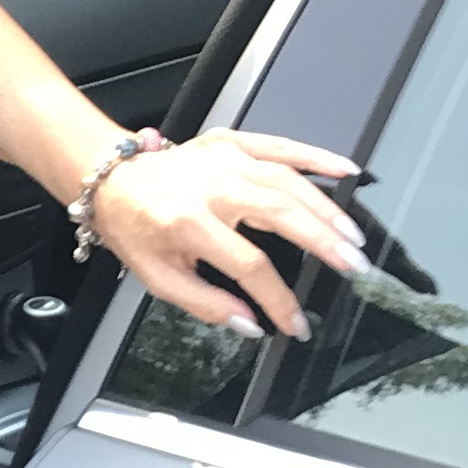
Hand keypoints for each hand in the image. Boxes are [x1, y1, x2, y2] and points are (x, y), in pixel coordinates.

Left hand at [86, 129, 368, 339]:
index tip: (296, 323)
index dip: (278, 298)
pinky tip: (348, 171)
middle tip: (354, 266)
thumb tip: (251, 324)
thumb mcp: (158, 278)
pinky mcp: (232, 143)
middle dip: (323, 242)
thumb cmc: (135, 228)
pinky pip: (281, 146)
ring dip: (327, 209)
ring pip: (288, 181)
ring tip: (353, 238)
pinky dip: (317, 157)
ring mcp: (225, 160)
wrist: (113, 181)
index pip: (249, 265)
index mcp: (189, 223)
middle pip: (280, 213)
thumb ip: (205, 304)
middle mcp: (211, 187)